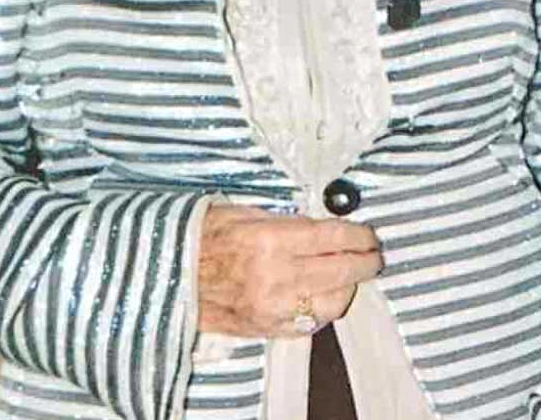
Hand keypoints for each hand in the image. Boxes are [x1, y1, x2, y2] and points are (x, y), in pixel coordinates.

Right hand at [197, 205, 383, 337]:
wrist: (166, 274)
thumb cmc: (205, 236)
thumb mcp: (245, 212)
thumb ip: (289, 220)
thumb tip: (328, 223)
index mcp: (270, 240)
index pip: (334, 238)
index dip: (360, 236)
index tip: (371, 234)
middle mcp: (274, 277)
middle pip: (341, 271)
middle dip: (366, 262)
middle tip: (374, 254)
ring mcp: (270, 308)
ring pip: (333, 303)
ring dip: (349, 287)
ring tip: (351, 275)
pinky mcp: (264, 329)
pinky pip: (310, 324)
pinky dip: (324, 309)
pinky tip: (325, 295)